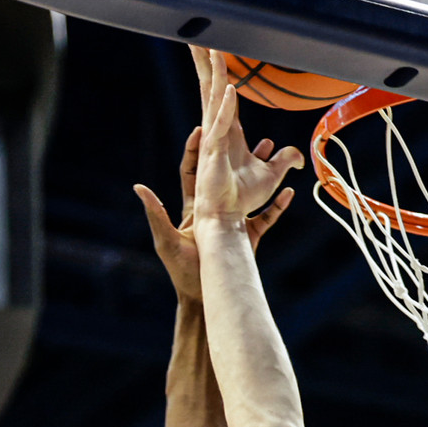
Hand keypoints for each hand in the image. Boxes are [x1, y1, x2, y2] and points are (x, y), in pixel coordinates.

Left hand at [134, 125, 295, 301]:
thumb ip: (155, 214)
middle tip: (242, 127)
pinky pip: (267, 217)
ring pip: (251, 190)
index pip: (192, 171)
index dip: (196, 149)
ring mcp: (234, 223)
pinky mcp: (249, 237)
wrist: (204, 298)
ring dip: (260, 169)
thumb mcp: (167, 242)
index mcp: (193, 208)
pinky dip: (278, 205)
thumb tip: (138, 187)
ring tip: (272, 147)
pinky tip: (289, 191)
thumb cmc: (182, 273)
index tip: (201, 128)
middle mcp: (215, 210)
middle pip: (225, 173)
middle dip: (234, 149)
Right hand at [191, 45, 303, 230]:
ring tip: (209, 49)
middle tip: (199, 37)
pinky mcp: (213, 153)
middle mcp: (216, 130)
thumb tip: (299, 157)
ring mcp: (212, 139)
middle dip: (205, 62)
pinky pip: (221, 125)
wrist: (227, 218)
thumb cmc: (242, 198)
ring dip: (213, 74)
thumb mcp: (271, 176)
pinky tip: (228, 88)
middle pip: (209, 88)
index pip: (222, 93)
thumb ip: (283, 161)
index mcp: (228, 131)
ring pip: (212, 99)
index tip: (214, 48)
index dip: (218, 70)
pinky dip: (225, 107)